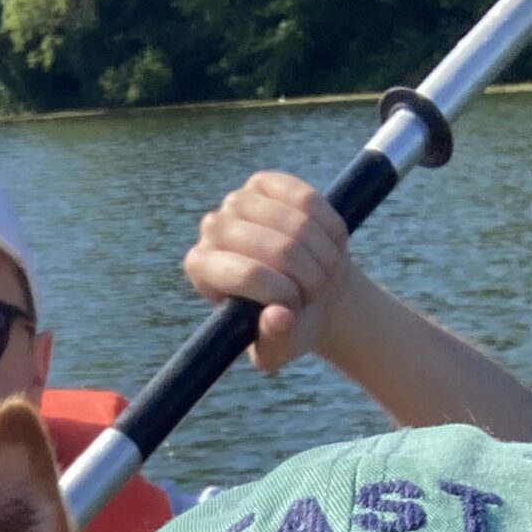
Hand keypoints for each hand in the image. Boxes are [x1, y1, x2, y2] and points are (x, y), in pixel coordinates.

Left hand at [183, 170, 355, 373]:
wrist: (309, 291)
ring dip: (324, 257)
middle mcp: (213, 228)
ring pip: (299, 224)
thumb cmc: (287, 325)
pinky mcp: (266, 182)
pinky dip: (329, 229)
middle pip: (279, 249)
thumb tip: (280, 317)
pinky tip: (330, 246)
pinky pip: (309, 200)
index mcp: (202, 268)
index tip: (295, 310)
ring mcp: (239, 200)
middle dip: (309, 278)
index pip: (247, 273)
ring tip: (323, 275)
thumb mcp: (279, 348)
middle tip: (315, 293)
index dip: (283, 293)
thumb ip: (274, 341)